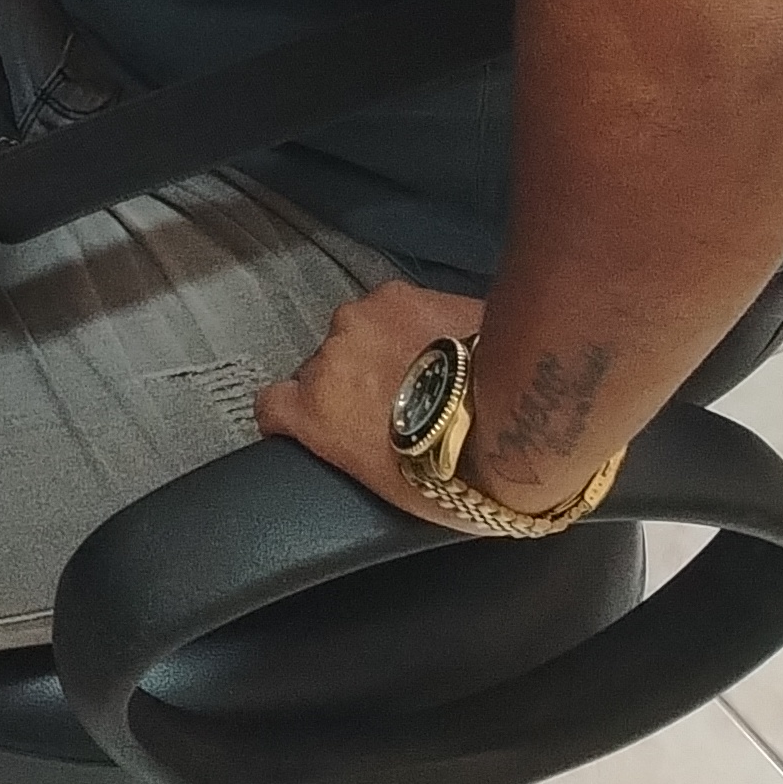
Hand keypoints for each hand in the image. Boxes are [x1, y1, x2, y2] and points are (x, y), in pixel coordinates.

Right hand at [254, 279, 496, 529]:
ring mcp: (363, 320)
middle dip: (354, 381)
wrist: (510, 412)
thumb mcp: (394, 489)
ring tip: (431, 369)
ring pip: (361, 333)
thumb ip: (359, 454)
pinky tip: (450, 342)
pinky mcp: (402, 293)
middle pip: (326, 367)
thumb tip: (372, 451)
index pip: (273, 405)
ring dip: (385, 348)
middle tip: (400, 402)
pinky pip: (398, 309)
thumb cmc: (457, 473)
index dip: (290, 414)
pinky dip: (417, 324)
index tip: (312, 420)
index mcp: (317, 412)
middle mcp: (328, 358)